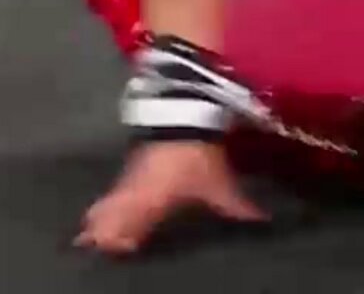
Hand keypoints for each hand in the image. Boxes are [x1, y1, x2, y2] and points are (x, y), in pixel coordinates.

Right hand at [76, 140, 265, 255]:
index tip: (128, 249)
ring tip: (115, 228)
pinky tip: (123, 205)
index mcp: (147, 205)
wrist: (182, 114)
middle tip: (117, 240)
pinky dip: (113, 201)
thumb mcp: (218, 185)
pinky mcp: (129, 163)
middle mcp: (129, 194)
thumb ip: (237, 207)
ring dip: (106, 218)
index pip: (118, 231)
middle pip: (101, 219)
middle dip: (104, 233)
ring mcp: (126, 177)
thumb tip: (261, 220)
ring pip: (105, 204)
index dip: (119, 243)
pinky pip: (113, 190)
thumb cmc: (197, 157)